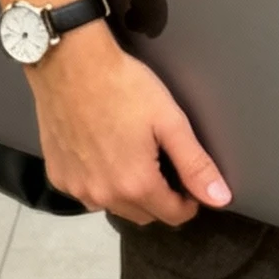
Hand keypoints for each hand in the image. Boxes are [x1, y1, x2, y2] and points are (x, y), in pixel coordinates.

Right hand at [0, 0, 229, 226]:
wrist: (69, 63)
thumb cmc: (123, 86)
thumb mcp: (169, 122)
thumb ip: (195, 165)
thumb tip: (220, 199)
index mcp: (136, 185)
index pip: (174, 215)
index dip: (189, 201)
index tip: (189, 180)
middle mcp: (103, 196)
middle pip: (144, 215)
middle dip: (160, 199)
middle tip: (163, 164)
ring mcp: (75, 188)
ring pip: (114, 207)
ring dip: (129, 194)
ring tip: (134, 158)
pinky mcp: (57, 175)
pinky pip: (86, 193)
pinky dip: (100, 183)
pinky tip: (103, 154)